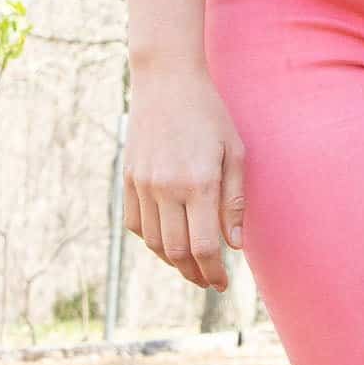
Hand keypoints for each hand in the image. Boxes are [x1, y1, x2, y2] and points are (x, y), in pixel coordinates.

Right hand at [124, 62, 245, 291]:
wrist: (166, 81)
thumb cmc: (209, 114)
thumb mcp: (234, 152)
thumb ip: (234, 200)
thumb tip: (233, 244)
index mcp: (198, 183)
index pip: (204, 246)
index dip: (214, 271)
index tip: (223, 282)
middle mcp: (166, 188)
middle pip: (177, 252)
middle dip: (195, 274)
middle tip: (209, 281)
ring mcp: (143, 184)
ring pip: (154, 243)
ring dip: (173, 261)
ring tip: (191, 266)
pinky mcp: (129, 178)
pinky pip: (136, 224)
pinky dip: (152, 240)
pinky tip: (168, 241)